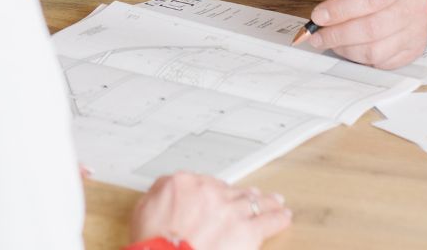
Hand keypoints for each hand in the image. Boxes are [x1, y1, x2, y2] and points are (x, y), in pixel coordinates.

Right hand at [127, 171, 291, 249]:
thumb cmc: (154, 244)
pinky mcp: (247, 230)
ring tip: (274, 201)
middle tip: (251, 194)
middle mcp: (209, 191)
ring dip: (265, 201)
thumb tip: (163, 191)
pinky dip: (278, 218)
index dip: (212, 191)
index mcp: (182, 183)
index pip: (202, 182)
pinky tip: (283, 216)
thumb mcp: (142, 210)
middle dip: (241, 194)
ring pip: (253, 200)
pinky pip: (269, 220)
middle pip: (231, 189)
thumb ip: (157, 194)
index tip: (216, 195)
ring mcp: (230, 209)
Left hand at [303, 0, 426, 69]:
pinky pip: (379, 63)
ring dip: (345, 48)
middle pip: (373, 28)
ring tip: (329, 40)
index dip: (342, 9)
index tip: (318, 15)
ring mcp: (417, 33)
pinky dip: (357, 57)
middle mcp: (416, 7)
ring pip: (375, 50)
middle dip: (338, 33)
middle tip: (316, 34)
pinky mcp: (413, 52)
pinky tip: (346, 46)